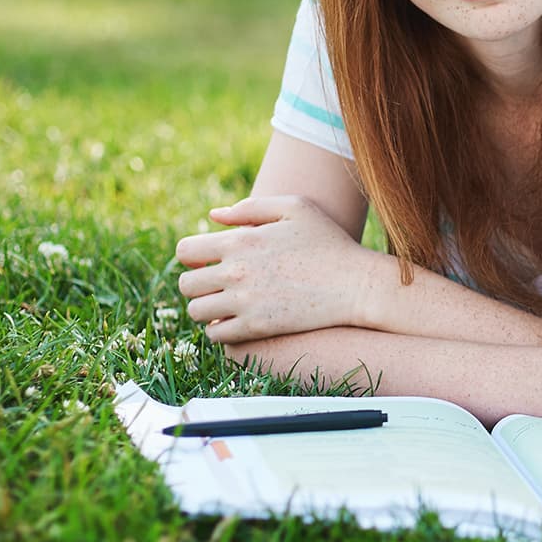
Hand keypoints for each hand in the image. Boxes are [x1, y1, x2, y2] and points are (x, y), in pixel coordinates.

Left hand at [173, 195, 381, 343]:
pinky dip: (219, 329)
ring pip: (196, 311)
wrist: (356, 285)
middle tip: (218, 285)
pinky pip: (215, 334)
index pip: (185, 250)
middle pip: (186, 284)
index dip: (193, 256)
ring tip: (226, 305)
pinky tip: (237, 321)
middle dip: (198, 284)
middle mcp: (235, 272)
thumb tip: (213, 217)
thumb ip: (251, 207)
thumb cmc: (329, 242)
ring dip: (206, 308)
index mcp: (239, 240)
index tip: (208, 261)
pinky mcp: (256, 327)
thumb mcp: (296, 208)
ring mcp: (244, 302)